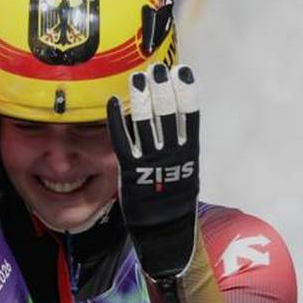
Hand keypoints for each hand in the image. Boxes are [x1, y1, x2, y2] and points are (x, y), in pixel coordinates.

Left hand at [105, 63, 199, 279]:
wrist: (165, 233)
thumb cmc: (172, 200)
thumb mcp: (183, 172)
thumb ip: (178, 148)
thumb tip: (174, 121)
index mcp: (188, 154)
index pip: (189, 118)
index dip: (186, 94)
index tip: (183, 72)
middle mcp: (172, 156)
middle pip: (168, 117)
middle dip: (163, 91)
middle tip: (158, 69)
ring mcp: (151, 163)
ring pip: (147, 126)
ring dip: (142, 100)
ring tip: (139, 78)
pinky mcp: (130, 171)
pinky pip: (122, 142)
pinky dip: (117, 121)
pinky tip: (112, 103)